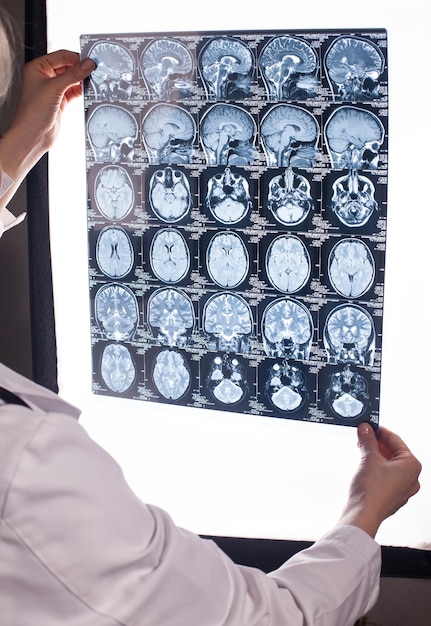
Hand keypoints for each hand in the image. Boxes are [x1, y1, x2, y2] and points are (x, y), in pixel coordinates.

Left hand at [0, 50, 94, 206]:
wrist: (33, 135)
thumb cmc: (33, 111)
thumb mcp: (55, 88)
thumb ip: (73, 75)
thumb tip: (88, 64)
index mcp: (37, 68)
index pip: (60, 56)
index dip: (76, 57)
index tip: (90, 60)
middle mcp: (44, 77)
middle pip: (67, 67)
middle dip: (81, 69)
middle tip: (95, 69)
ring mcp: (53, 90)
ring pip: (72, 80)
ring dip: (82, 80)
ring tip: (95, 79)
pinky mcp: (60, 101)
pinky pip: (74, 92)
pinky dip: (82, 91)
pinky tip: (90, 90)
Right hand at [338, 423, 421, 537]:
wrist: (363, 514)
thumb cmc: (372, 491)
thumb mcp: (369, 457)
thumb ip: (368, 440)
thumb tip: (365, 429)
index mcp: (412, 466)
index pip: (396, 440)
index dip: (380, 431)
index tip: (369, 427)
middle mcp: (411, 478)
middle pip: (394, 452)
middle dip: (377, 443)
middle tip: (364, 436)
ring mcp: (402, 489)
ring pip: (389, 465)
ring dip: (376, 455)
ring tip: (362, 449)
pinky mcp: (391, 496)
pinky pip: (385, 476)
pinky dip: (376, 468)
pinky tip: (364, 465)